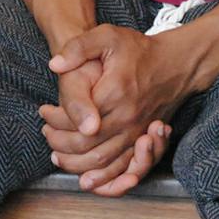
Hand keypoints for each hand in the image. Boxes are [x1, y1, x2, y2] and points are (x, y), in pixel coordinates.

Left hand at [41, 25, 194, 194]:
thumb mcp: (107, 36)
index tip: (44, 112)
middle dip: (60, 143)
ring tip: (57, 157)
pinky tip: (88, 181)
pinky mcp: (144, 142)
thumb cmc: (138, 50)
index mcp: (115, 93)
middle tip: (46, 133)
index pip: (77, 118)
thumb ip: (79, 47)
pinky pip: (124, 170)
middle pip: (86, 144)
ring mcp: (137, 133)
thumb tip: (55, 65)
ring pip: (102, 162)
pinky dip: (105, 181)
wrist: (174, 64)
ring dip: (76, 165)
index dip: (54, 119)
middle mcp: (127, 118)